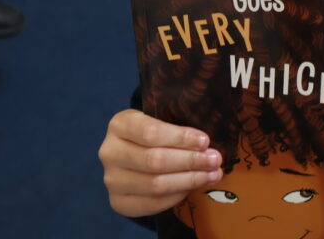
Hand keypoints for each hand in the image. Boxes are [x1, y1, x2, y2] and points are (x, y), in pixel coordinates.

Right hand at [98, 109, 223, 216]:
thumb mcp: (160, 119)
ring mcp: (112, 179)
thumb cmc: (153, 133)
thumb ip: (178, 130)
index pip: (151, 132)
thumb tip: (207, 147)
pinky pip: (152, 203)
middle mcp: (110, 152)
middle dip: (190, 161)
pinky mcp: (118, 201)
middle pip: (154, 160)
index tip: (205, 141)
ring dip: (189, 180)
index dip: (181, 138)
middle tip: (214, 159)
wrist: (131, 152)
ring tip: (211, 174)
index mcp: (120, 124)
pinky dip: (177, 195)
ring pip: (155, 184)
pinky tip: (192, 187)